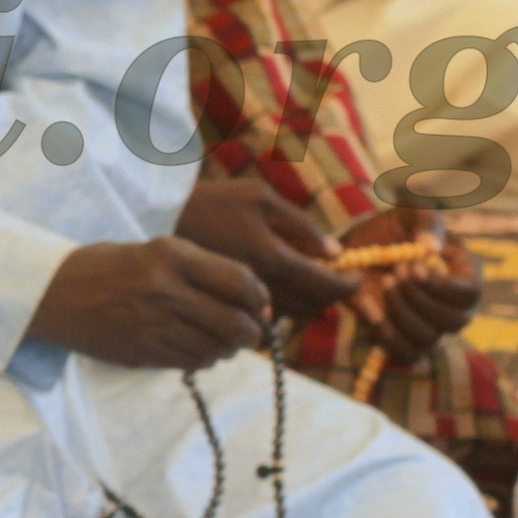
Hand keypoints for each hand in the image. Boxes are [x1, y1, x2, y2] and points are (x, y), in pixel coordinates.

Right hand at [26, 238, 268, 369]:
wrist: (49, 292)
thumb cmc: (104, 265)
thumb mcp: (152, 250)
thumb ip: (200, 269)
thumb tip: (251, 300)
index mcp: (170, 255)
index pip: (240, 281)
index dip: (261, 298)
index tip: (262, 306)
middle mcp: (165, 289)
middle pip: (236, 323)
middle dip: (253, 333)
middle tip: (252, 332)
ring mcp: (153, 324)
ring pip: (217, 348)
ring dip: (228, 349)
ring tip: (222, 341)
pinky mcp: (142, 351)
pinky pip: (191, 363)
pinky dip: (203, 359)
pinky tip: (196, 349)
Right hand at [176, 177, 351, 324]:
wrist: (160, 221)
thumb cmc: (212, 201)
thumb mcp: (259, 196)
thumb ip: (300, 225)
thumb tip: (335, 253)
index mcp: (272, 257)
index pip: (326, 285)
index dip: (349, 285)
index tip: (357, 278)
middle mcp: (260, 287)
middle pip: (311, 307)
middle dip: (328, 297)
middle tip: (330, 279)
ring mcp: (242, 301)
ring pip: (288, 320)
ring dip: (303, 307)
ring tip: (302, 286)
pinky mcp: (227, 309)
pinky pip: (264, 322)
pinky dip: (278, 313)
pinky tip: (269, 295)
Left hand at [341, 208, 478, 361]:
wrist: (359, 246)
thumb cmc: (394, 226)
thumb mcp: (410, 210)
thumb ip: (426, 221)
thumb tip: (431, 248)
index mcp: (464, 274)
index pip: (470, 293)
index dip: (443, 286)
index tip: (413, 267)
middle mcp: (454, 305)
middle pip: (454, 321)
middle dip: (418, 298)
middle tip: (394, 272)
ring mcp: (432, 325)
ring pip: (429, 338)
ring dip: (401, 312)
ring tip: (383, 282)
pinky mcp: (406, 339)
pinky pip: (407, 354)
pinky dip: (387, 336)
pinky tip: (371, 307)